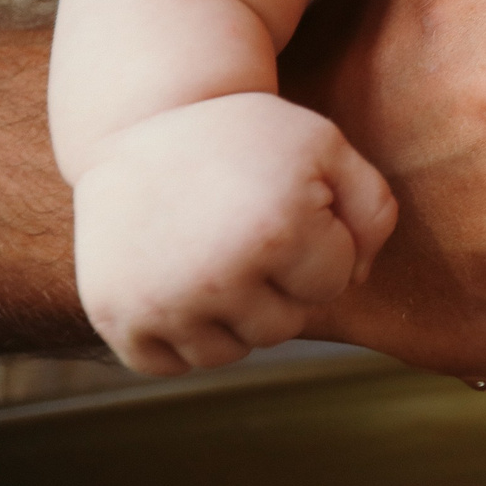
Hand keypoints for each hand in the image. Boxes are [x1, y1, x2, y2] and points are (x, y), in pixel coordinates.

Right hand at [73, 94, 396, 373]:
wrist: (145, 121)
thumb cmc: (250, 138)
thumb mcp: (327, 148)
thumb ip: (373, 210)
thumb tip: (356, 280)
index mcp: (278, 231)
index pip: (333, 283)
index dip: (320, 244)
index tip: (290, 205)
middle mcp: (216, 276)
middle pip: (282, 325)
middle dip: (280, 285)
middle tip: (249, 231)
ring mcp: (159, 301)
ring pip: (227, 353)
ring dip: (232, 316)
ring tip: (217, 256)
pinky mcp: (112, 315)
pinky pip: (167, 364)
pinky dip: (178, 337)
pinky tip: (180, 285)